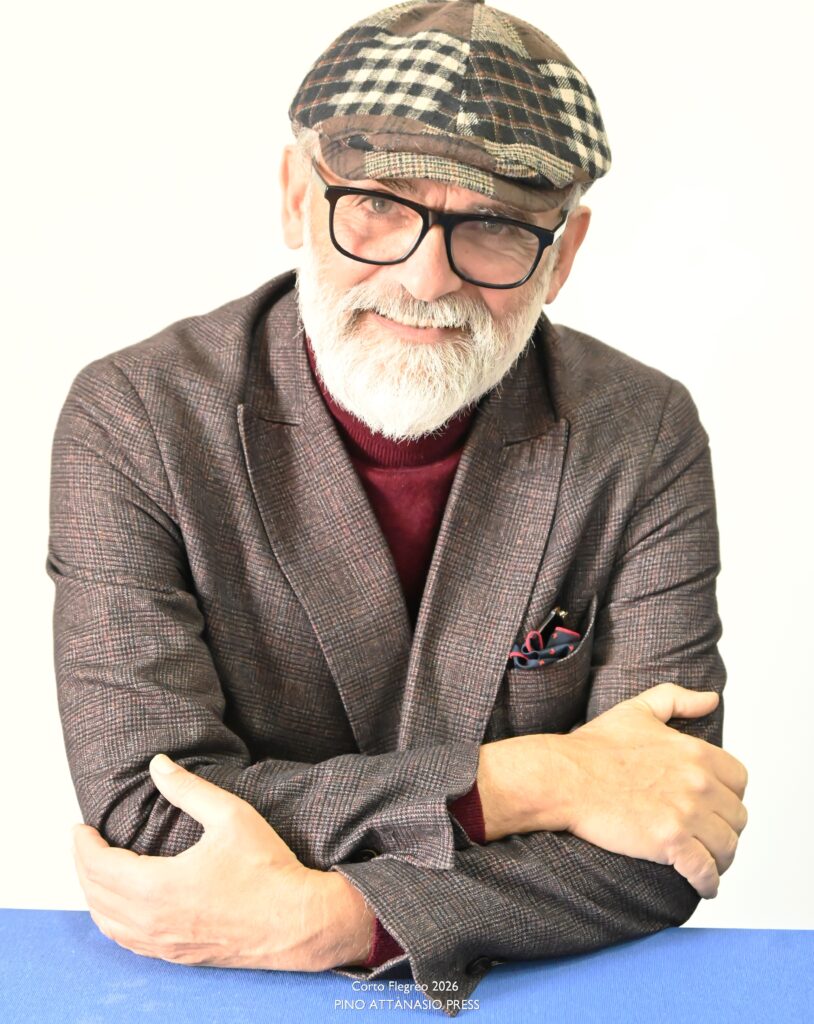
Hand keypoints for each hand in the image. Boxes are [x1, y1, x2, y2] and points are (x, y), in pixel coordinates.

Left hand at [72, 754, 366, 970]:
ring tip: (95, 870)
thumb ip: (188, 788)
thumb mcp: (230, 815)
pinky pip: (127, 942)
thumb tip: (158, 764)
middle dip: (82, 865)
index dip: (83, 845)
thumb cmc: (267, 868)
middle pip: (95, 895)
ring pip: (107, 923)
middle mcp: (153, 921)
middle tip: (83, 842)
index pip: (98, 866)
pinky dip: (111, 921)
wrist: (297, 921)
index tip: (80, 826)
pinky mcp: (177, 955)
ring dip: (93, 895)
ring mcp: (164, 943)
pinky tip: (120, 907)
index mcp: (158, 886)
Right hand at [551, 683, 748, 897]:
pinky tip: (704, 885)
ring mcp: (686, 814)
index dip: (729, 794)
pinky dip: (708, 882)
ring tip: (708, 861)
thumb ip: (678, 699)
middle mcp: (699, 783)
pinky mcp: (669, 843)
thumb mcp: (638, 710)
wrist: (565, 777)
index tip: (716, 805)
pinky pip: (706, 871)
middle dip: (725, 828)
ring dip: (721, 858)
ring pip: (727, 846)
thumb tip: (710, 699)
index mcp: (696, 752)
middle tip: (708, 836)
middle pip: (737, 817)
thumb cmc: (595, 747)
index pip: (739, 780)